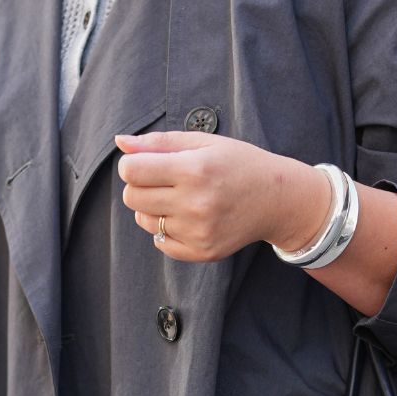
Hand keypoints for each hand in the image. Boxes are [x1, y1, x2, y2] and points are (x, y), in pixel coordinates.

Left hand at [115, 130, 331, 262]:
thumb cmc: (238, 164)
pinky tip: (186, 218)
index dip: (132, 165)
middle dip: (139, 186)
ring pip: (145, 222)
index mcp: (194, 170)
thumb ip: (159, 142)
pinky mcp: (203, 252)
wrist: (276, 200)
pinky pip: (161, 243)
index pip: (132, 171)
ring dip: (152, 209)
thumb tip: (120, 142)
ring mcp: (199, 232)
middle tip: (162, 181)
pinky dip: (166, 231)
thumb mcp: (203, 143)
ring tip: (177, 200)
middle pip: (133, 198)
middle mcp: (195, 204)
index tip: (146, 163)